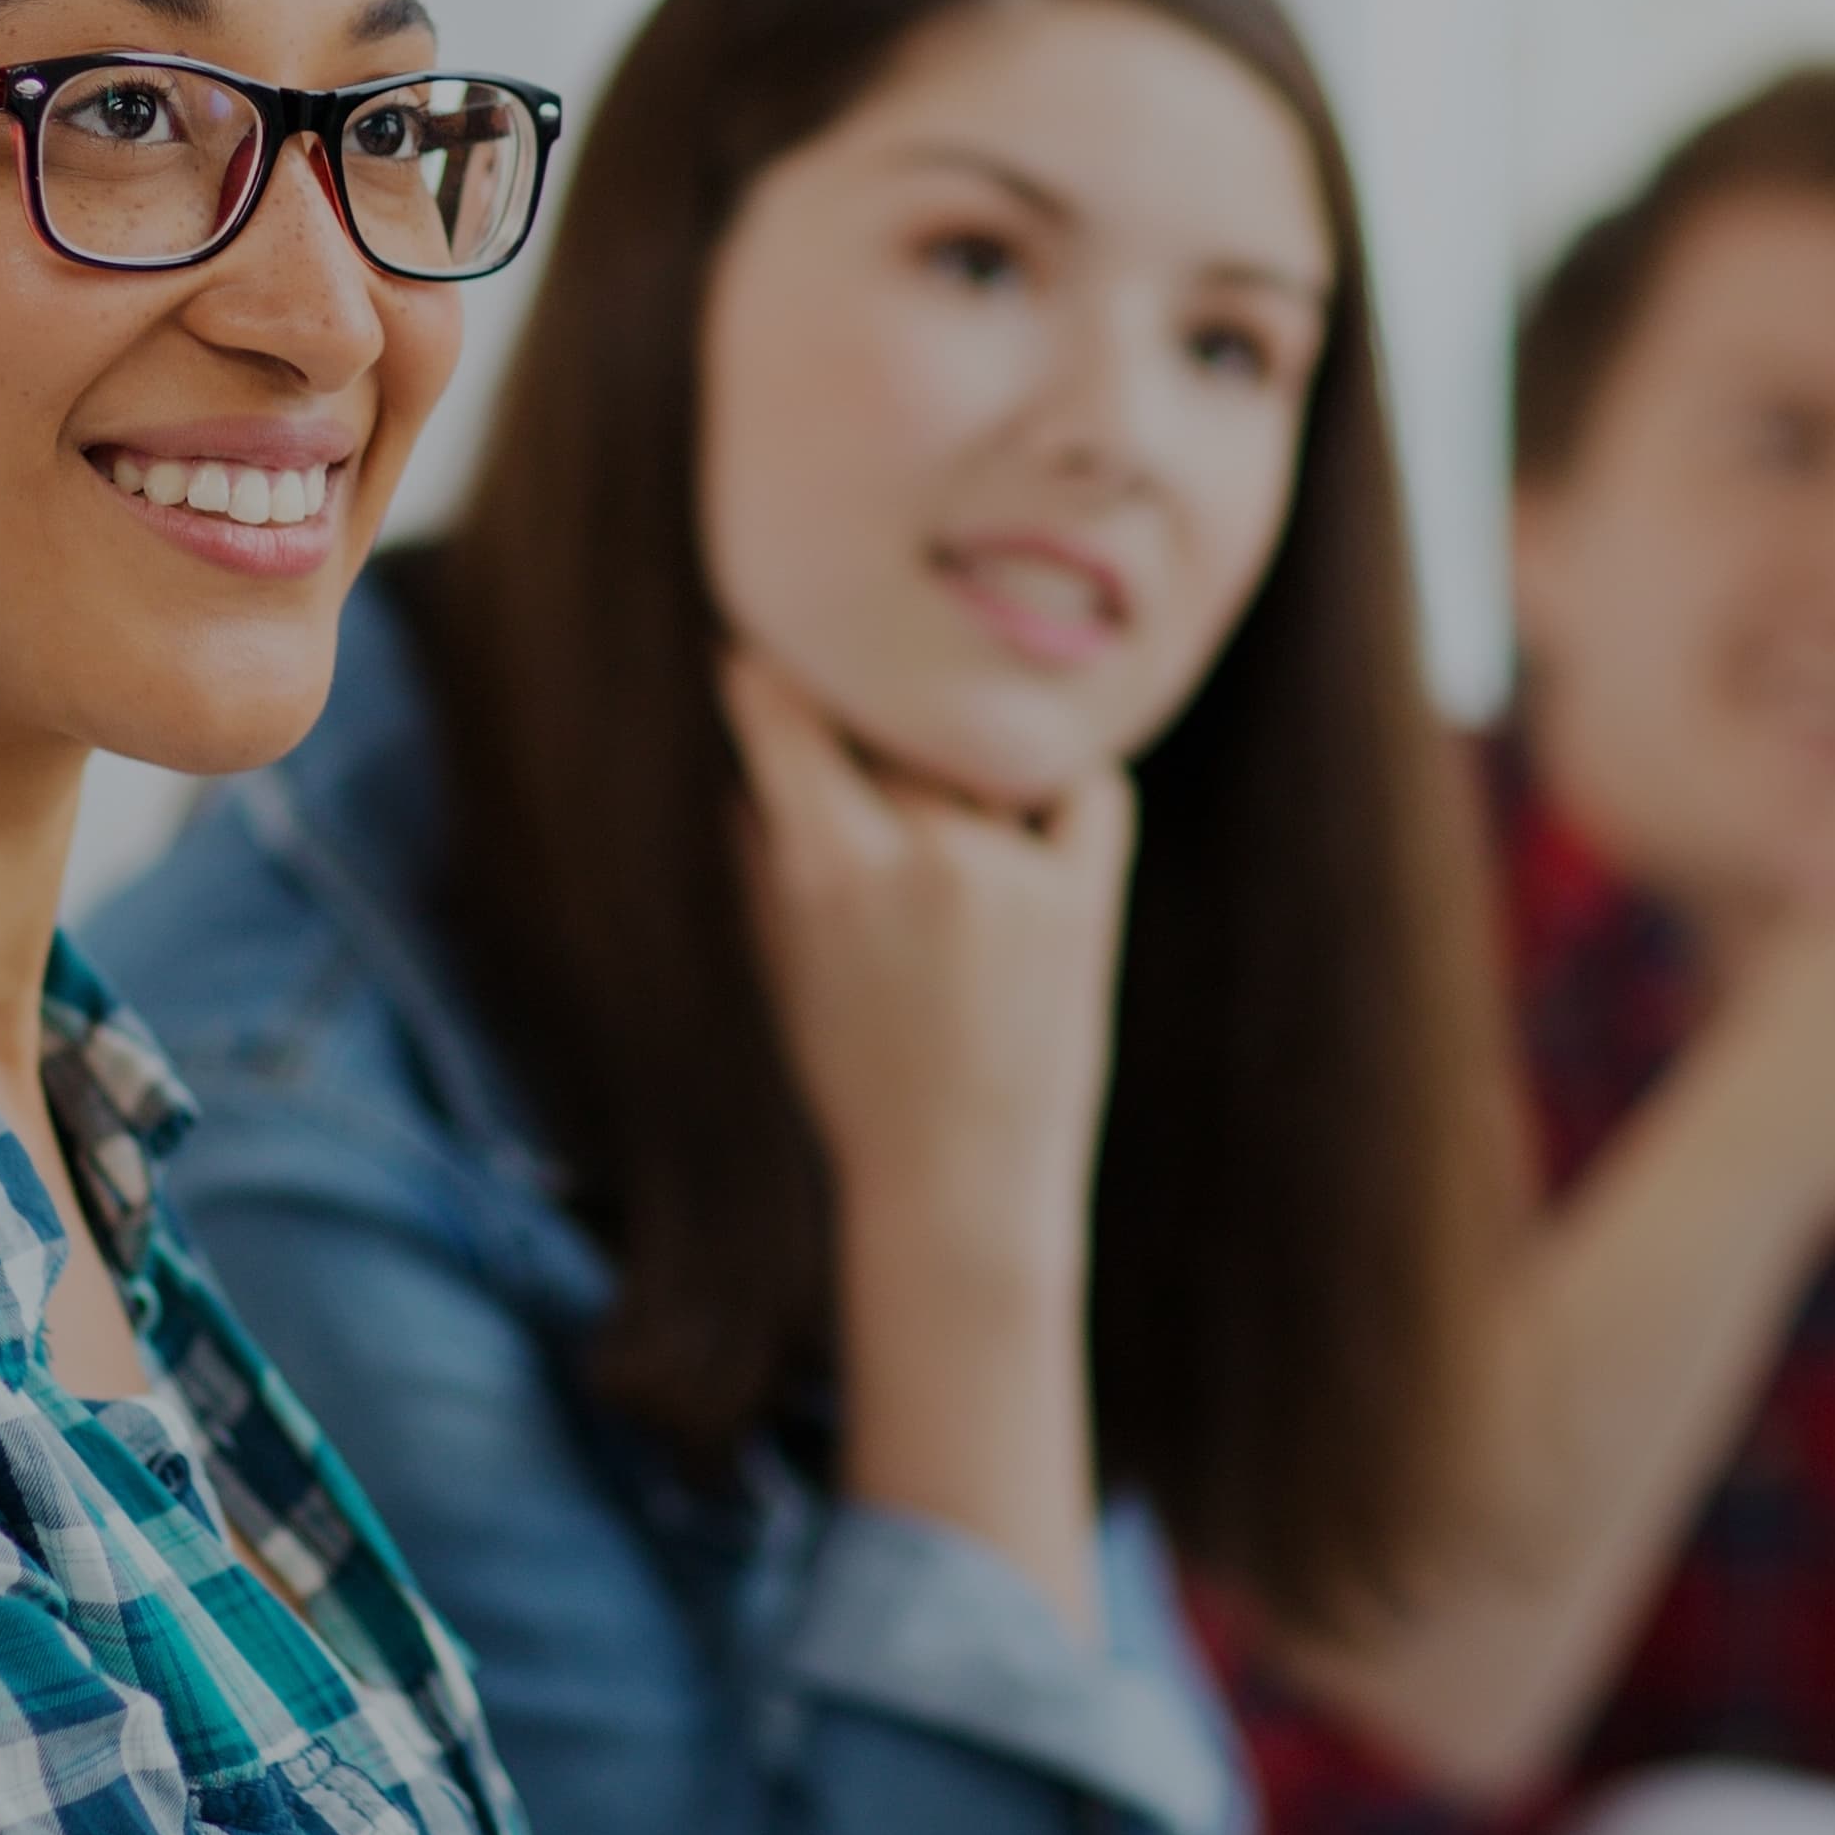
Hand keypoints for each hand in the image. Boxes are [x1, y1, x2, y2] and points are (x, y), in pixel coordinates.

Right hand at [724, 646, 1135, 1298]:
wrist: (961, 1187)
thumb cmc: (850, 1077)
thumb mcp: (777, 960)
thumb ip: (758, 840)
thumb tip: (747, 730)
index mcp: (830, 868)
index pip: (784, 713)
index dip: (762, 670)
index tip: (757, 648)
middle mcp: (926, 854)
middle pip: (887, 721)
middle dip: (863, 715)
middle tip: (856, 720)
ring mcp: (1014, 872)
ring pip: (975, 750)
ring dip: (952, 757)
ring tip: (935, 803)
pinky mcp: (1087, 898)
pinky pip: (1081, 787)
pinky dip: (1056, 785)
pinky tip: (1024, 813)